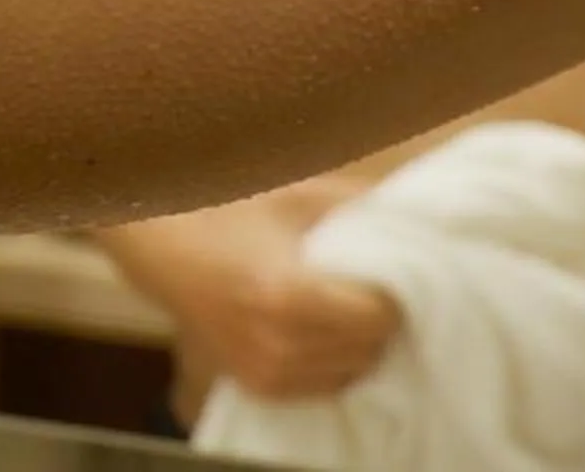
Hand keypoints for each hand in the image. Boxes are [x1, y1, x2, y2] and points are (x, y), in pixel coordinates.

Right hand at [102, 196, 401, 405]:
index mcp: (289, 297)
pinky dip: (336, 360)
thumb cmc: (230, 213)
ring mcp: (266, 372)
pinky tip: (317, 325)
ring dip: (359, 341)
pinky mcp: (260, 386)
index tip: (384, 268)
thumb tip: (420, 216)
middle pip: (372, 347)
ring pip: (355, 370)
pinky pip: (329, 384)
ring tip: (339, 302)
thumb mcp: (297, 198)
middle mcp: (278, 346)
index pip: (380, 317)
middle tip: (363, 282)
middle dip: (377, 317)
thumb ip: (360, 206)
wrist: (164, 248)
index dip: (391, 291)